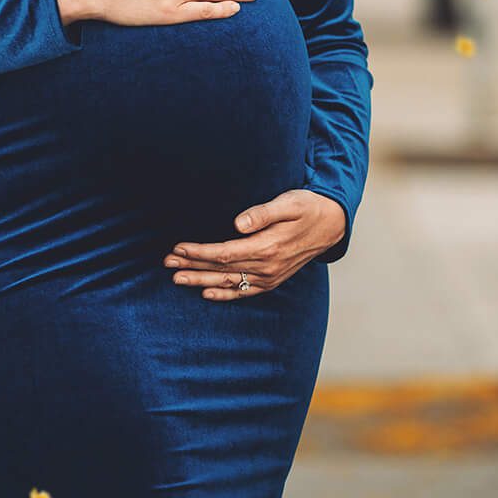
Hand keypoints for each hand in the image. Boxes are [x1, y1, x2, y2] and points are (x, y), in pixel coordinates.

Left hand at [162, 190, 346, 299]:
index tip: (177, 248)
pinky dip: (225, 295)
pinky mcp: (273, 279)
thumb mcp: (288, 202)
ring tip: (176, 279)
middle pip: (222, 269)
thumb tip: (238, 223)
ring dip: (201, 280)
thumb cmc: (306, 207)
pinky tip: (207, 294)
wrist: (332, 223)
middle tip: (166, 263)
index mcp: (268, 247)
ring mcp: (271, 276)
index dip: (199, 252)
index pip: (225, 253)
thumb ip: (263, 213)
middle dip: (191, 266)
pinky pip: (246, 291)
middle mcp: (268, 266)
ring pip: (229, 282)